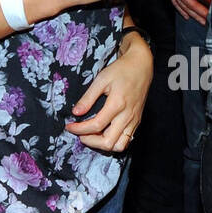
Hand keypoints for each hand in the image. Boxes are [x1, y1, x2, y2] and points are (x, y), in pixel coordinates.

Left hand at [67, 31, 152, 151]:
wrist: (141, 66)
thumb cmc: (121, 70)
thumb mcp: (101, 79)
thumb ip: (88, 97)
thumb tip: (76, 112)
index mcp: (117, 104)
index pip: (96, 125)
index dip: (80, 129)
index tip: (70, 126)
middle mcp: (127, 116)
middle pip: (108, 142)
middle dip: (90, 141)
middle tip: (79, 134)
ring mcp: (134, 121)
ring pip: (119, 146)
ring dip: (103, 145)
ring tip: (91, 135)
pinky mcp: (137, 121)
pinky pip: (126, 140)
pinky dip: (114, 142)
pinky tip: (104, 133)